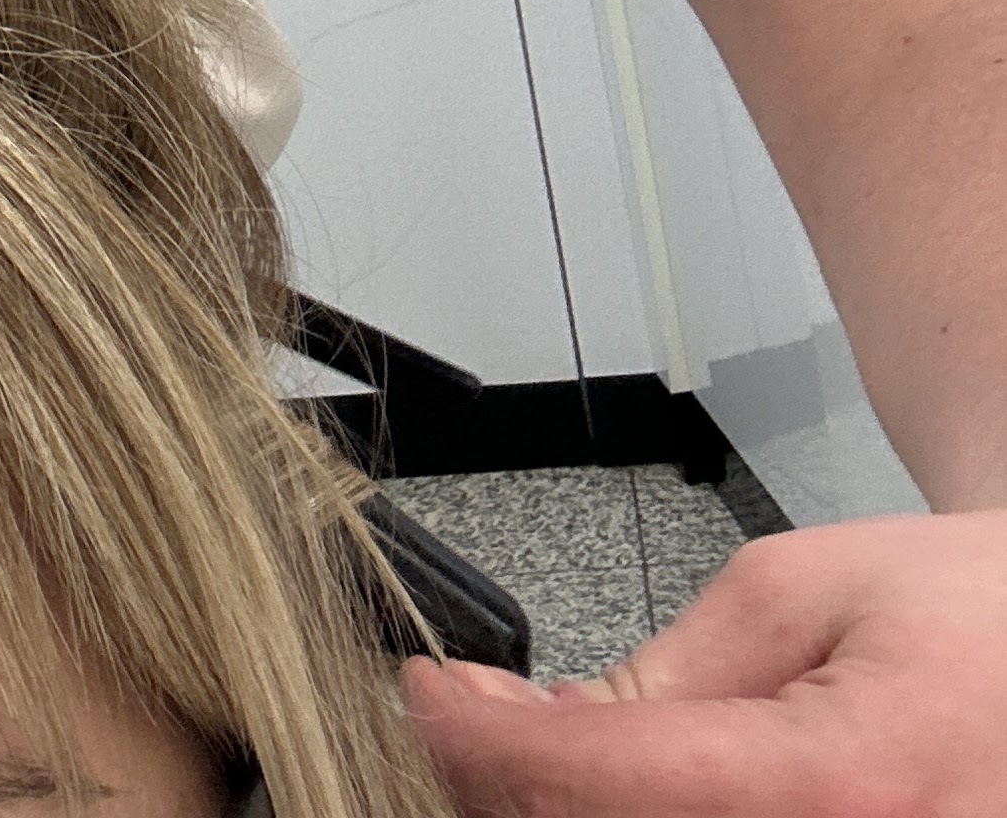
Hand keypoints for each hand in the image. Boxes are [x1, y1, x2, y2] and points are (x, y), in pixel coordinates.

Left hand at [406, 509, 1006, 814]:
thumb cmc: (973, 616)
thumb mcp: (804, 590)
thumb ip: (671, 675)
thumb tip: (549, 724)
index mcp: (842, 783)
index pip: (603, 780)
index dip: (485, 741)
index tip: (434, 698)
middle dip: (514, 790)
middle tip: (473, 725)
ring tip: (549, 753)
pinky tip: (625, 795)